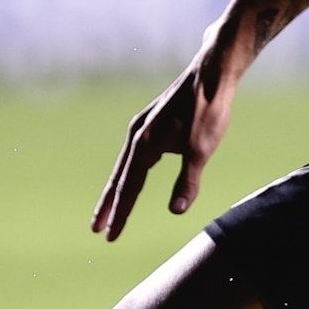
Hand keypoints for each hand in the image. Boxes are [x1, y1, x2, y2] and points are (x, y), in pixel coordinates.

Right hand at [93, 43, 242, 240]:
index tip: (110, 235)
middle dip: (108, 205)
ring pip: (125, 166)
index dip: (120, 213)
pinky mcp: (151, 122)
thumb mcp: (201, 150)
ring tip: (108, 210)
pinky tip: (132, 177)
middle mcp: (137, 135)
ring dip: (117, 189)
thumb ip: (188, 182)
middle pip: (119, 178)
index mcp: (145, 144)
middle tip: (96, 229)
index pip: (129, 187)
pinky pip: (133, 155)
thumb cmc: (208, 110)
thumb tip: (175, 211)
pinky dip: (128, 172)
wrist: (212, 73)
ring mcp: (142, 127)